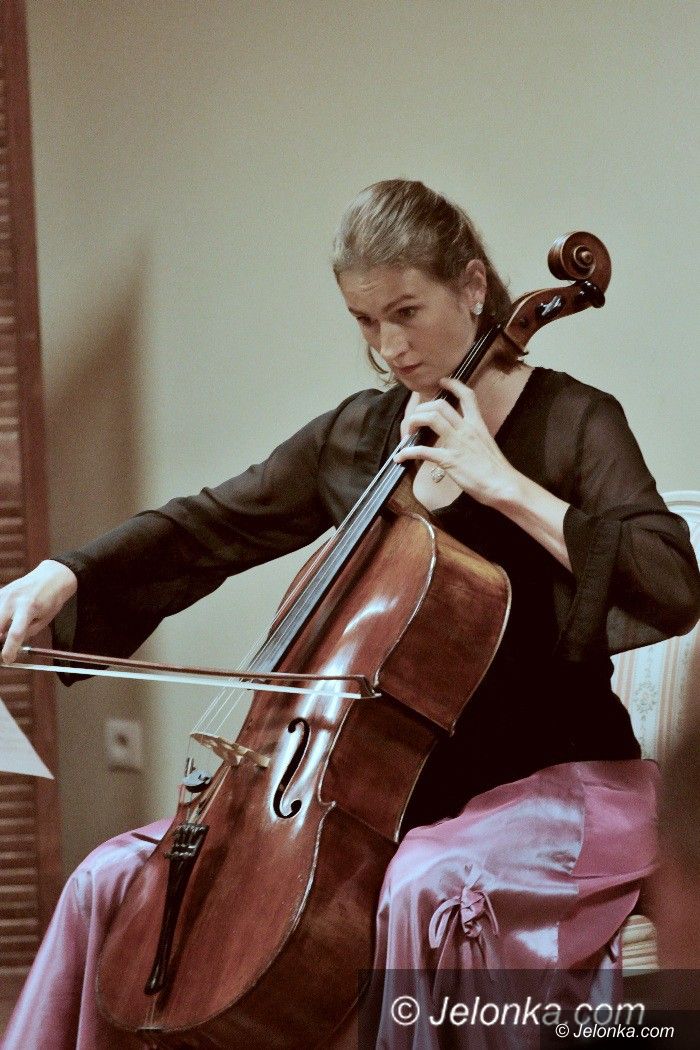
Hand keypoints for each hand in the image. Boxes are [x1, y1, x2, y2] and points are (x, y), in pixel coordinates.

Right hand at [0, 560, 76, 663]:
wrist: (51, 577)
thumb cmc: (50, 600)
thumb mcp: (44, 620)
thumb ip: (26, 632)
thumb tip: (10, 645)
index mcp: (28, 608)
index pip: (15, 634)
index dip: (9, 649)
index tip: (7, 659)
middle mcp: (13, 600)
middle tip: (2, 649)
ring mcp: (4, 595)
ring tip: (5, 634)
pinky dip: (0, 619)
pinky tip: (5, 622)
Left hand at [394, 377, 520, 505]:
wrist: (504, 485)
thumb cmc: (497, 470)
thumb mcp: (487, 445)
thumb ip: (474, 439)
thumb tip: (461, 441)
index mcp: (477, 425)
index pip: (467, 396)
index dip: (453, 385)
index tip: (442, 382)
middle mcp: (466, 429)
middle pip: (440, 405)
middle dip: (422, 408)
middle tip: (415, 419)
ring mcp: (457, 443)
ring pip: (431, 418)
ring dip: (414, 422)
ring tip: (407, 432)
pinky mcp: (449, 460)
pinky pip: (423, 451)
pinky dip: (408, 452)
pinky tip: (401, 457)